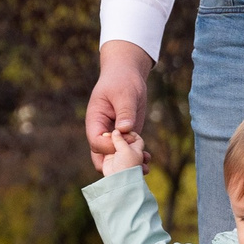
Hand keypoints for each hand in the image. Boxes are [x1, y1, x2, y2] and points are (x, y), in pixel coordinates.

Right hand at [85, 40, 154, 171]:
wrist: (127, 75)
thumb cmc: (122, 80)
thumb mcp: (124, 93)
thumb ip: (124, 112)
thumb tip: (125, 130)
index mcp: (95, 121)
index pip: (97, 142)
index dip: (111, 146)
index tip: (127, 138)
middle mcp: (102, 131)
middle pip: (101, 156)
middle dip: (116, 165)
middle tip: (134, 167)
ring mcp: (114, 136)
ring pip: (115, 158)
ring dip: (128, 165)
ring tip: (145, 167)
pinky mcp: (126, 137)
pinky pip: (127, 152)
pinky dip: (136, 158)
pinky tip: (148, 159)